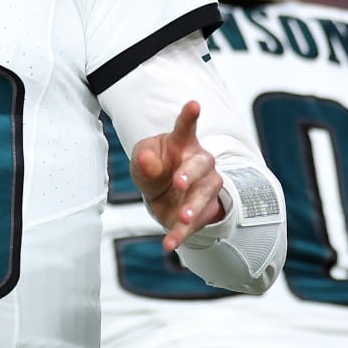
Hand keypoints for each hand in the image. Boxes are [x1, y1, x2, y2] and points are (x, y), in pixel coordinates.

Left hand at [129, 100, 226, 249]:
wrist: (163, 197)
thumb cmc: (153, 170)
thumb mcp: (142, 164)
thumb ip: (144, 161)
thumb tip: (147, 160)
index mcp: (182, 143)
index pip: (186, 127)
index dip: (189, 116)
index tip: (194, 103)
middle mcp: (199, 162)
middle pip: (202, 164)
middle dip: (191, 173)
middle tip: (178, 182)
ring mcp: (206, 186)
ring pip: (204, 194)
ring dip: (192, 206)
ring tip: (180, 217)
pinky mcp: (205, 210)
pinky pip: (196, 222)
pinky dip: (182, 234)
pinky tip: (170, 244)